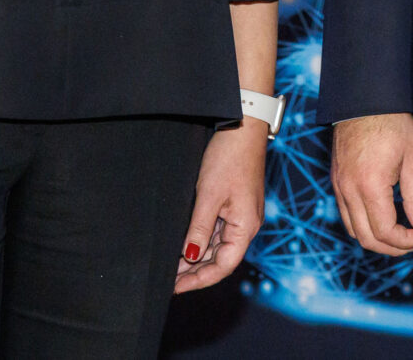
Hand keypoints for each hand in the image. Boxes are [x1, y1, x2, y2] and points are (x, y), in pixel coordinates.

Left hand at [175, 121, 269, 292]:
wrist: (243, 125)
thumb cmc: (230, 157)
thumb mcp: (210, 194)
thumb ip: (200, 228)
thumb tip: (191, 257)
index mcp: (245, 227)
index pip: (223, 266)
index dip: (199, 280)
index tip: (174, 287)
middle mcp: (246, 225)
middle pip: (220, 259)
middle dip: (194, 272)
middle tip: (166, 280)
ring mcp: (240, 215)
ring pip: (217, 247)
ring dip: (195, 258)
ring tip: (170, 267)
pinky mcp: (234, 204)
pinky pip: (217, 232)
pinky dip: (200, 241)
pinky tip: (183, 244)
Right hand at [331, 112, 412, 255]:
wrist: (364, 100)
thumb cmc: (391, 124)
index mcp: (370, 185)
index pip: (385, 231)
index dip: (404, 241)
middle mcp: (349, 190)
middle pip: (366, 238)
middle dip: (391, 247)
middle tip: (411, 242)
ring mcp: (339, 186)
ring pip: (353, 229)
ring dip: (375, 239)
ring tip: (398, 235)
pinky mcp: (336, 181)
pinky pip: (346, 214)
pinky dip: (363, 224)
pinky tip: (381, 218)